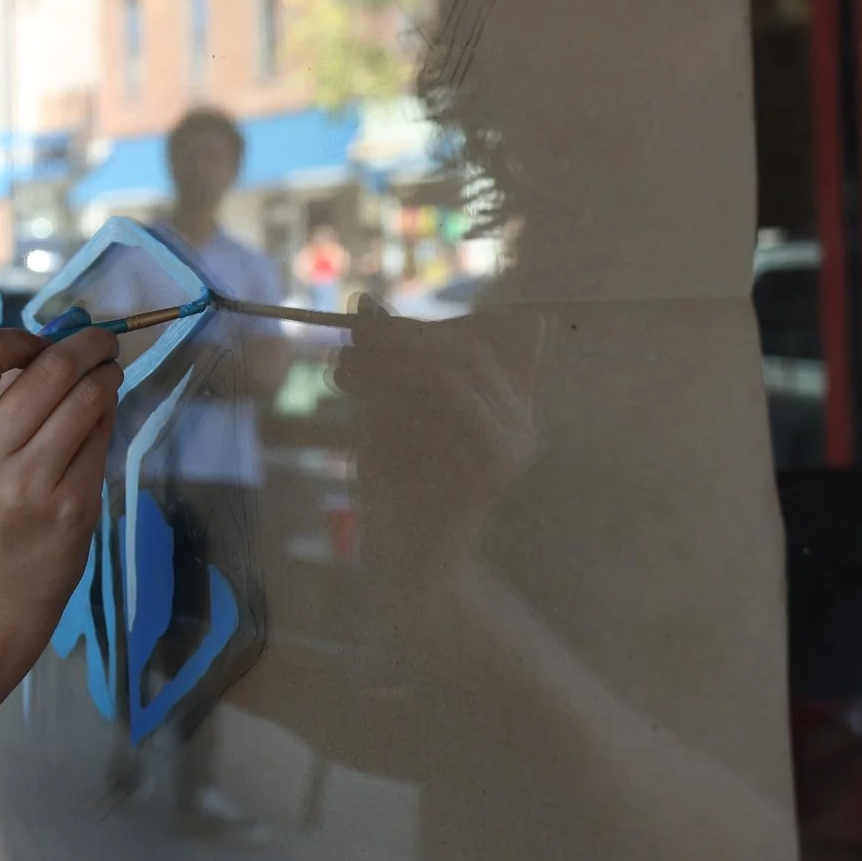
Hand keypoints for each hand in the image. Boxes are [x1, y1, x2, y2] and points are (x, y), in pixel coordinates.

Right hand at [0, 325, 122, 673]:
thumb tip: (54, 343)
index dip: (19, 336)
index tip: (39, 344)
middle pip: (49, 370)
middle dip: (85, 344)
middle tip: (100, 342)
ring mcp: (30, 486)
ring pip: (87, 400)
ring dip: (105, 376)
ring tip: (107, 374)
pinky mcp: (73, 509)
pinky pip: (101, 440)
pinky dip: (107, 417)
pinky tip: (102, 417)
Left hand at [332, 308, 544, 591]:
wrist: (407, 560)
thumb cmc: (397, 487)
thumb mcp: (386, 412)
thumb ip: (384, 362)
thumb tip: (364, 301)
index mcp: (507, 409)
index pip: (474, 345)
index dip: (421, 327)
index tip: (368, 321)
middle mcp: (521, 425)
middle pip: (465, 353)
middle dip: (401, 340)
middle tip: (347, 339)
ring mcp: (512, 446)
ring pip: (449, 374)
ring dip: (387, 362)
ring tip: (339, 365)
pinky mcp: (491, 466)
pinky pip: (438, 406)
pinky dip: (388, 389)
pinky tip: (350, 388)